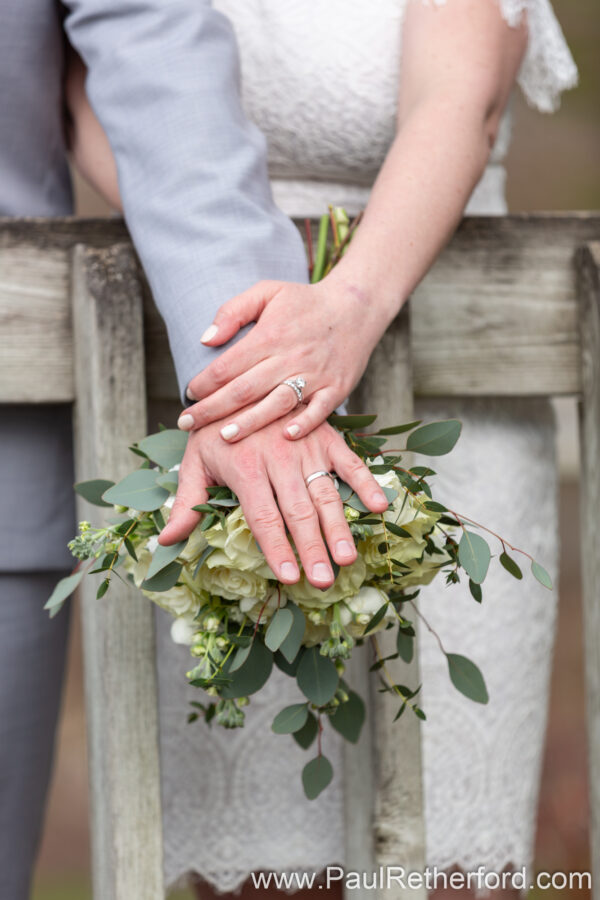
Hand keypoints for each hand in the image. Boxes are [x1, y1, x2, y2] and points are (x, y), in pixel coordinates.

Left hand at [159, 409, 388, 588]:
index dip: (277, 548)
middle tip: (323, 582)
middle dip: (311, 549)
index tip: (288, 577)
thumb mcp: (195, 461)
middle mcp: (279, 457)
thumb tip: (167, 541)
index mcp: (246, 467)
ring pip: (325, 493)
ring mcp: (306, 446)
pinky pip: (351, 462)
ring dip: (338, 526)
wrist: (241, 380)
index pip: (263, 517)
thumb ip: (186, 503)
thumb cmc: (216, 430)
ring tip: (348, 557)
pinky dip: (367, 483)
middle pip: (298, 511)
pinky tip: (380, 508)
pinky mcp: (327, 436)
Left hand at [177, 276, 394, 442]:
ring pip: (277, 403)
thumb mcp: (267, 291)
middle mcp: (291, 357)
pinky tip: (286, 437)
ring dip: (249, 422)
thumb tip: (206, 339)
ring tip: (223, 437)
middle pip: (245, 388)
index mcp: (270, 334)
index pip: (228, 364)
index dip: (204, 382)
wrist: (356, 307)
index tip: (188, 394)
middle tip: (187, 424)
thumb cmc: (305, 302)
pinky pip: (319, 411)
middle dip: (212, 408)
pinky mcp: (336, 389)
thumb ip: (234, 311)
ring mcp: (316, 375)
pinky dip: (305, 424)